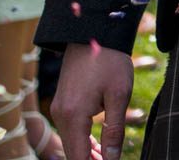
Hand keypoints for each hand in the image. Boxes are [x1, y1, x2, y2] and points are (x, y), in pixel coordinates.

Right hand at [52, 42, 133, 159]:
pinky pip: (71, 131)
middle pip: (72, 153)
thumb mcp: (119, 95)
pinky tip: (98, 148)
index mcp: (74, 115)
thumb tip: (112, 159)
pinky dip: (83, 142)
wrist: (92, 32)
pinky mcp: (63, 104)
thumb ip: (115, 129)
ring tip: (108, 159)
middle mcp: (60, 115)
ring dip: (87, 155)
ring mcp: (59, 109)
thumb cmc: (110, 61)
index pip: (79, 157)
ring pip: (71, 143)